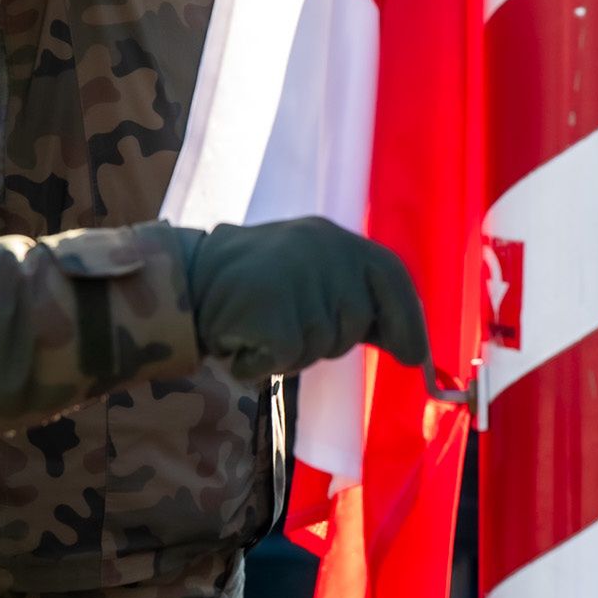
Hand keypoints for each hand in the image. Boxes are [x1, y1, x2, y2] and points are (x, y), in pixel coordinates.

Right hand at [182, 217, 427, 380]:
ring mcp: (298, 278)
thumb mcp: (309, 276)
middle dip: (328, 337)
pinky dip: (263, 361)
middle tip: (285, 322)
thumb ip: (355, 298)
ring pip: (322, 346)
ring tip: (259, 324)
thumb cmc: (248, 286)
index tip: (414, 356)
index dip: (407, 318)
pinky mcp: (274, 311)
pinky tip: (243, 339)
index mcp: (331, 237)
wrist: (182, 281)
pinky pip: (288, 358)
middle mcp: (322, 249)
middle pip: (355, 321)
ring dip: (293, 351)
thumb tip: (411, 346)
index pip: (389, 274)